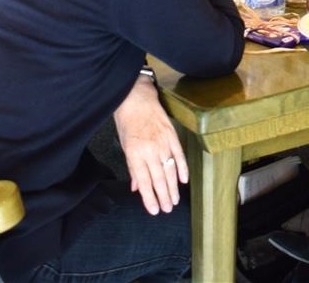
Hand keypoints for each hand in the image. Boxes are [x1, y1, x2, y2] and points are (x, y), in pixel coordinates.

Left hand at [112, 74, 187, 214]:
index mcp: (134, 154)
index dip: (149, 198)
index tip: (154, 210)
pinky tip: (184, 180)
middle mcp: (149, 150)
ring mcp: (162, 142)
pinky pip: (179, 155)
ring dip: (173, 187)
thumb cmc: (127, 121)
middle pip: (158, 179)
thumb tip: (136, 187)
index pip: (143, 181)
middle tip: (168, 209)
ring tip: (175, 200)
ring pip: (170, 170)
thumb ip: (132, 168)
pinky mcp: (171, 135)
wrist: (135, 97)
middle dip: (163, 197)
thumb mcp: (124, 145)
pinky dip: (182, 168)